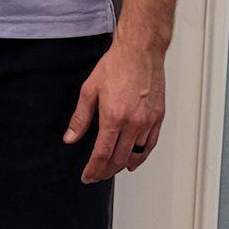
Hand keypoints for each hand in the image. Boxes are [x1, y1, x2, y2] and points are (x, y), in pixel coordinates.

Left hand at [62, 37, 164, 182]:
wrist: (140, 51)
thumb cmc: (116, 65)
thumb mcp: (89, 90)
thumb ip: (80, 118)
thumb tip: (70, 137)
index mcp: (113, 117)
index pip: (102, 154)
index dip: (93, 169)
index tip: (88, 176)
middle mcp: (133, 122)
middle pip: (119, 159)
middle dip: (106, 171)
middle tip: (97, 174)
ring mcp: (148, 121)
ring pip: (136, 154)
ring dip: (123, 165)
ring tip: (112, 169)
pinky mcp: (158, 117)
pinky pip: (151, 144)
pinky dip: (142, 155)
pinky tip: (134, 159)